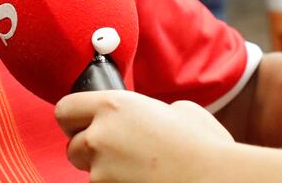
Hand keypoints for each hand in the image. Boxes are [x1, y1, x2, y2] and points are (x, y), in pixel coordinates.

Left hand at [55, 91, 232, 182]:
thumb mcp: (178, 109)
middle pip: (73, 146)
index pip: (65, 109)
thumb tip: (149, 116)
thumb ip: (149, 109)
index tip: (83, 125)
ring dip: (105, 173)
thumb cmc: (205, 145)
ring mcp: (102, 170)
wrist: (217, 179)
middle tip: (118, 154)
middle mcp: (100, 136)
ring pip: (89, 173)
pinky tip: (142, 181)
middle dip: (90, 152)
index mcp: (113, 106)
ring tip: (138, 171)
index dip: (74, 119)